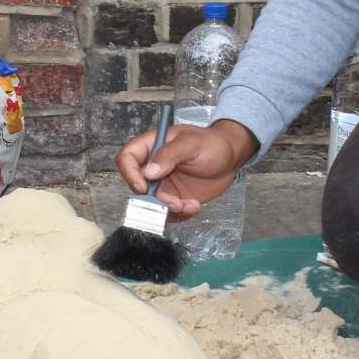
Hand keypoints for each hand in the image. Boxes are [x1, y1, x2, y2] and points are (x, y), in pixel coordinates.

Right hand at [113, 119, 257, 218]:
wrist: (231, 158)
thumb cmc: (213, 143)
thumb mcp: (192, 144)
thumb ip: (169, 154)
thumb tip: (149, 171)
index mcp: (153, 145)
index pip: (127, 157)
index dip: (130, 174)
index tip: (143, 187)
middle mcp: (154, 166)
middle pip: (138, 187)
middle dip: (155, 200)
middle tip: (176, 202)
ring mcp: (163, 184)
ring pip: (152, 204)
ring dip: (170, 210)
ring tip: (190, 205)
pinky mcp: (174, 197)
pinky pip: (168, 212)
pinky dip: (180, 214)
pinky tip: (194, 205)